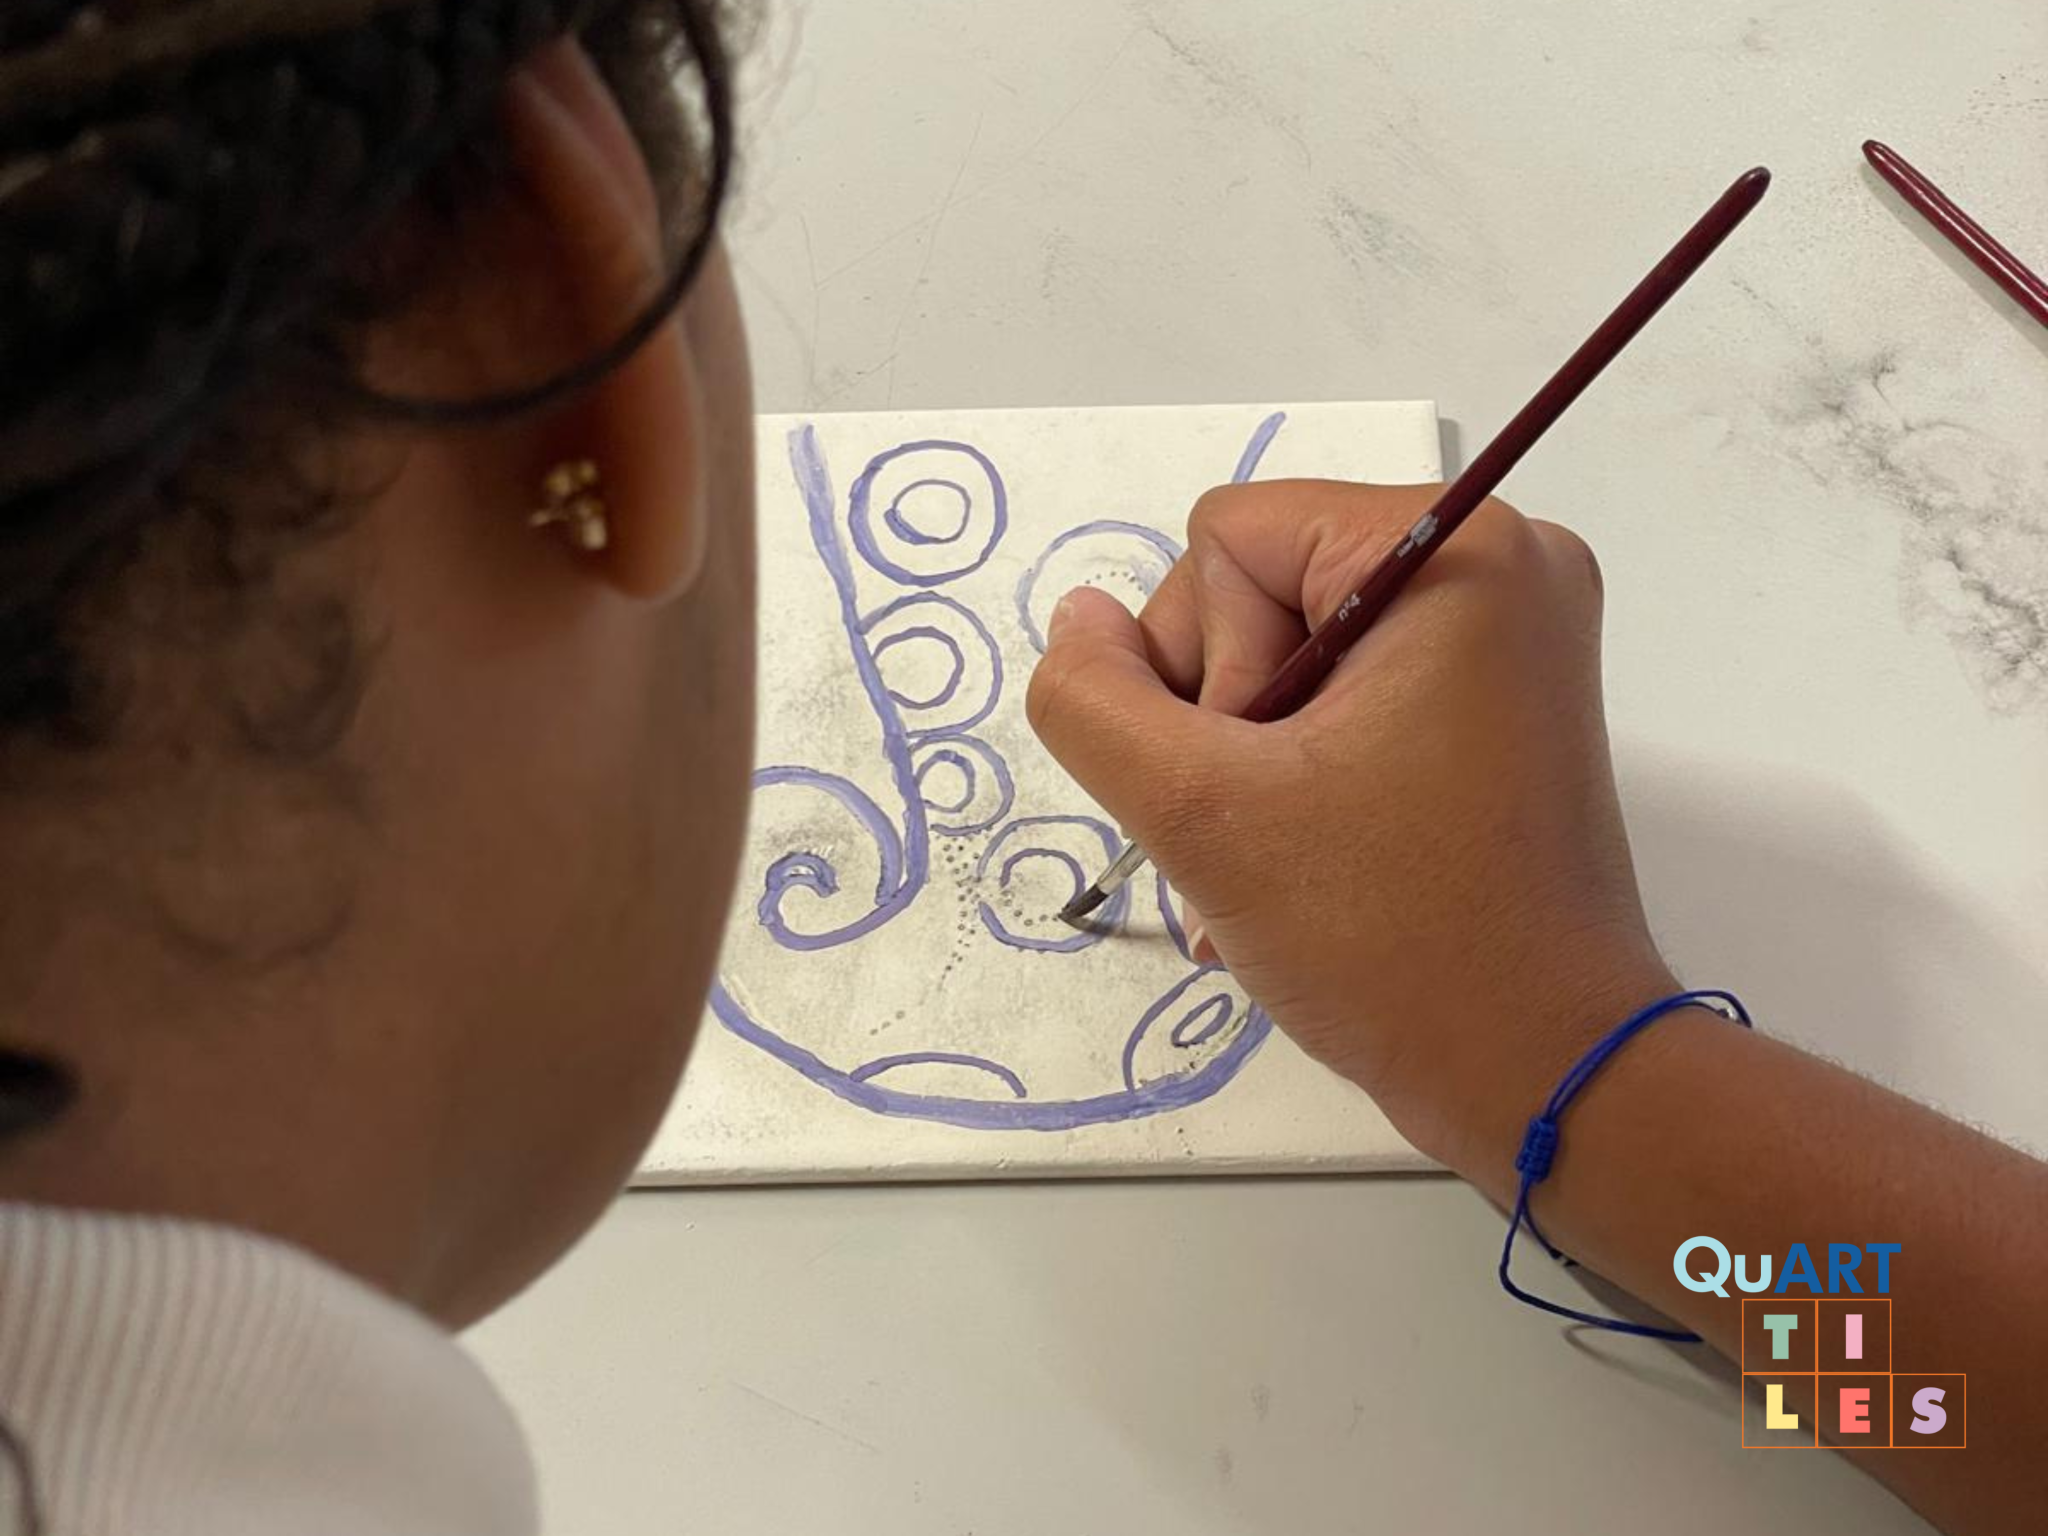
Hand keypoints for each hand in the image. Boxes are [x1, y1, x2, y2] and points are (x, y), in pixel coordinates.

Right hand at [1027, 480, 1676, 1172]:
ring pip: (1284, 651)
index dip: (1201, 662)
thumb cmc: (1392, 938)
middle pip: (1256, 587)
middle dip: (1225, 714)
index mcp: (1459, 551)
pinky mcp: (1492, 705)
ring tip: (1276, 863)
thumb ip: (1095, 700)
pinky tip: (1297, 859)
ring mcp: (1502, 640)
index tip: (1256, 775)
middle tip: (1269, 828)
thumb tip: (1076, 621)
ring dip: (1246, 762)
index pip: (1228, 538)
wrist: (1542, 1071)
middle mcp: (1500, 565)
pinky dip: (1296, 773)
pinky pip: (1342, 694)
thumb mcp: (1200, 813)